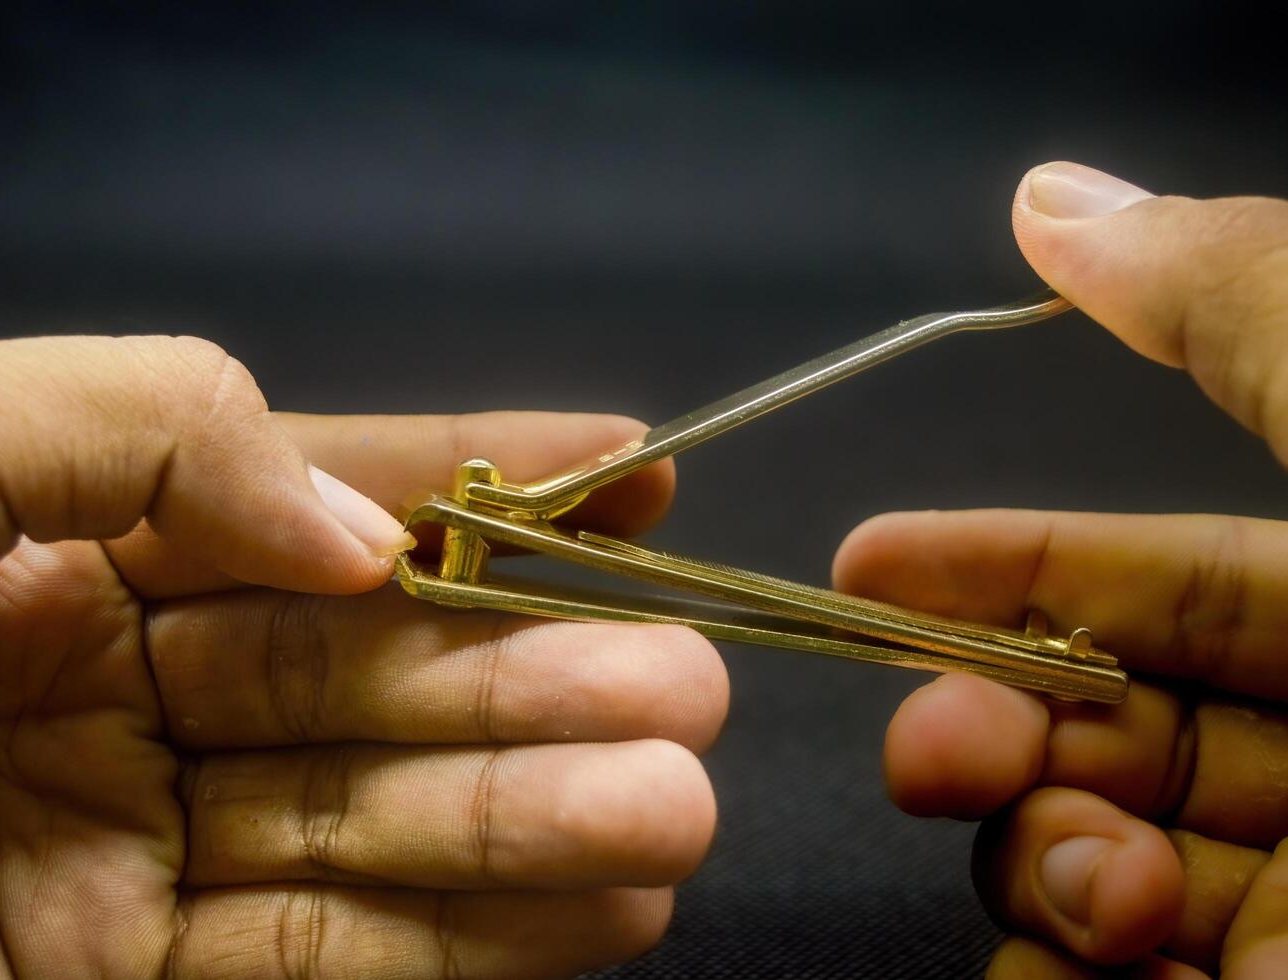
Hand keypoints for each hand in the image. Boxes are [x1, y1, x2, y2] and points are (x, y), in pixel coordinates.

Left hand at [0, 335, 727, 978]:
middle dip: (537, 672)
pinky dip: (470, 936)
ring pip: (370, 825)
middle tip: (693, 678)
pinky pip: (327, 962)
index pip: (309, 498)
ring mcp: (122, 851)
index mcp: (56, 532)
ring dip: (537, 811)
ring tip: (678, 800)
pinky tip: (600, 904)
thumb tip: (360, 529)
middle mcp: (109, 683)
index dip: (479, 486)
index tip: (636, 475)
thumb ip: (148, 424)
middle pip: (368, 674)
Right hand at [834, 163, 1287, 977]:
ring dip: (1037, 875)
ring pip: (1093, 884)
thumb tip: (1053, 196)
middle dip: (989, 730)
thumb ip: (1243, 307)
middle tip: (937, 749)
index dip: (999, 567)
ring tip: (1103, 890)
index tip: (870, 566)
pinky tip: (1088, 977)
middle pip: (1103, 742)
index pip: (1160, 590)